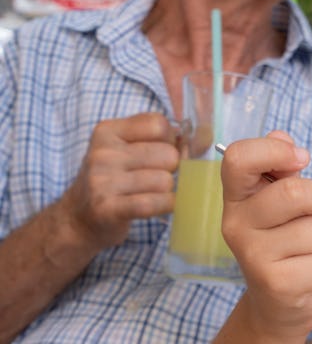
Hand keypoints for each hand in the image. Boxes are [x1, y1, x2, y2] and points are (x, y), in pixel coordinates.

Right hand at [60, 112, 178, 249]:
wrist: (77, 220)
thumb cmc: (112, 180)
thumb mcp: (125, 148)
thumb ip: (159, 137)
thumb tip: (201, 136)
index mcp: (107, 131)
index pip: (160, 124)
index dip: (170, 140)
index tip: (161, 152)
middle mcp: (102, 153)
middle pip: (168, 154)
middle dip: (170, 169)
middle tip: (153, 177)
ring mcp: (102, 181)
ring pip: (166, 181)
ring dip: (166, 190)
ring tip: (148, 193)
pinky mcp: (108, 208)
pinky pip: (157, 203)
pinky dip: (165, 206)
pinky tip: (157, 206)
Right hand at [219, 131, 311, 341]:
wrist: (277, 303)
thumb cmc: (285, 242)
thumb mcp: (280, 202)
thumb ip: (282, 168)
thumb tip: (281, 135)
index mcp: (237, 197)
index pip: (238, 158)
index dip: (275, 150)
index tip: (301, 157)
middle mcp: (237, 224)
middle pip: (294, 192)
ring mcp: (254, 255)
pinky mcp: (277, 283)